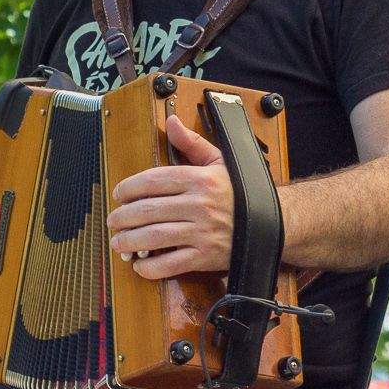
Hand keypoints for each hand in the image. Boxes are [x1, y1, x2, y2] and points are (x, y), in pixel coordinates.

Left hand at [107, 113, 233, 278]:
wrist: (275, 222)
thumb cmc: (243, 192)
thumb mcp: (220, 162)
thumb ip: (192, 143)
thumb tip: (171, 122)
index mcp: (201, 179)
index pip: (153, 180)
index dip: (129, 187)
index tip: (119, 193)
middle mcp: (200, 204)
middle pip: (148, 210)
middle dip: (122, 216)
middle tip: (113, 220)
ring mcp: (202, 232)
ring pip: (154, 237)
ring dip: (129, 241)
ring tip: (118, 241)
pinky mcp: (206, 256)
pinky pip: (170, 264)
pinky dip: (149, 267)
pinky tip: (140, 264)